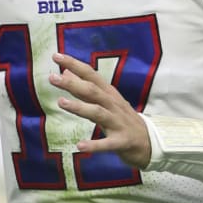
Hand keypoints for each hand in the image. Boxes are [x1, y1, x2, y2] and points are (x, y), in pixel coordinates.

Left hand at [49, 53, 151, 168]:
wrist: (149, 141)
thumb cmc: (122, 119)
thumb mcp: (106, 101)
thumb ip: (86, 88)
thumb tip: (66, 73)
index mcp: (109, 94)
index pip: (91, 75)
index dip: (74, 64)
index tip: (56, 56)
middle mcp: (113, 105)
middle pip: (92, 91)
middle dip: (73, 84)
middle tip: (52, 78)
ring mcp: (118, 123)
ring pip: (98, 113)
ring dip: (80, 107)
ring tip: (61, 103)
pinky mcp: (122, 141)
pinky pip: (107, 143)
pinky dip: (95, 145)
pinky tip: (80, 146)